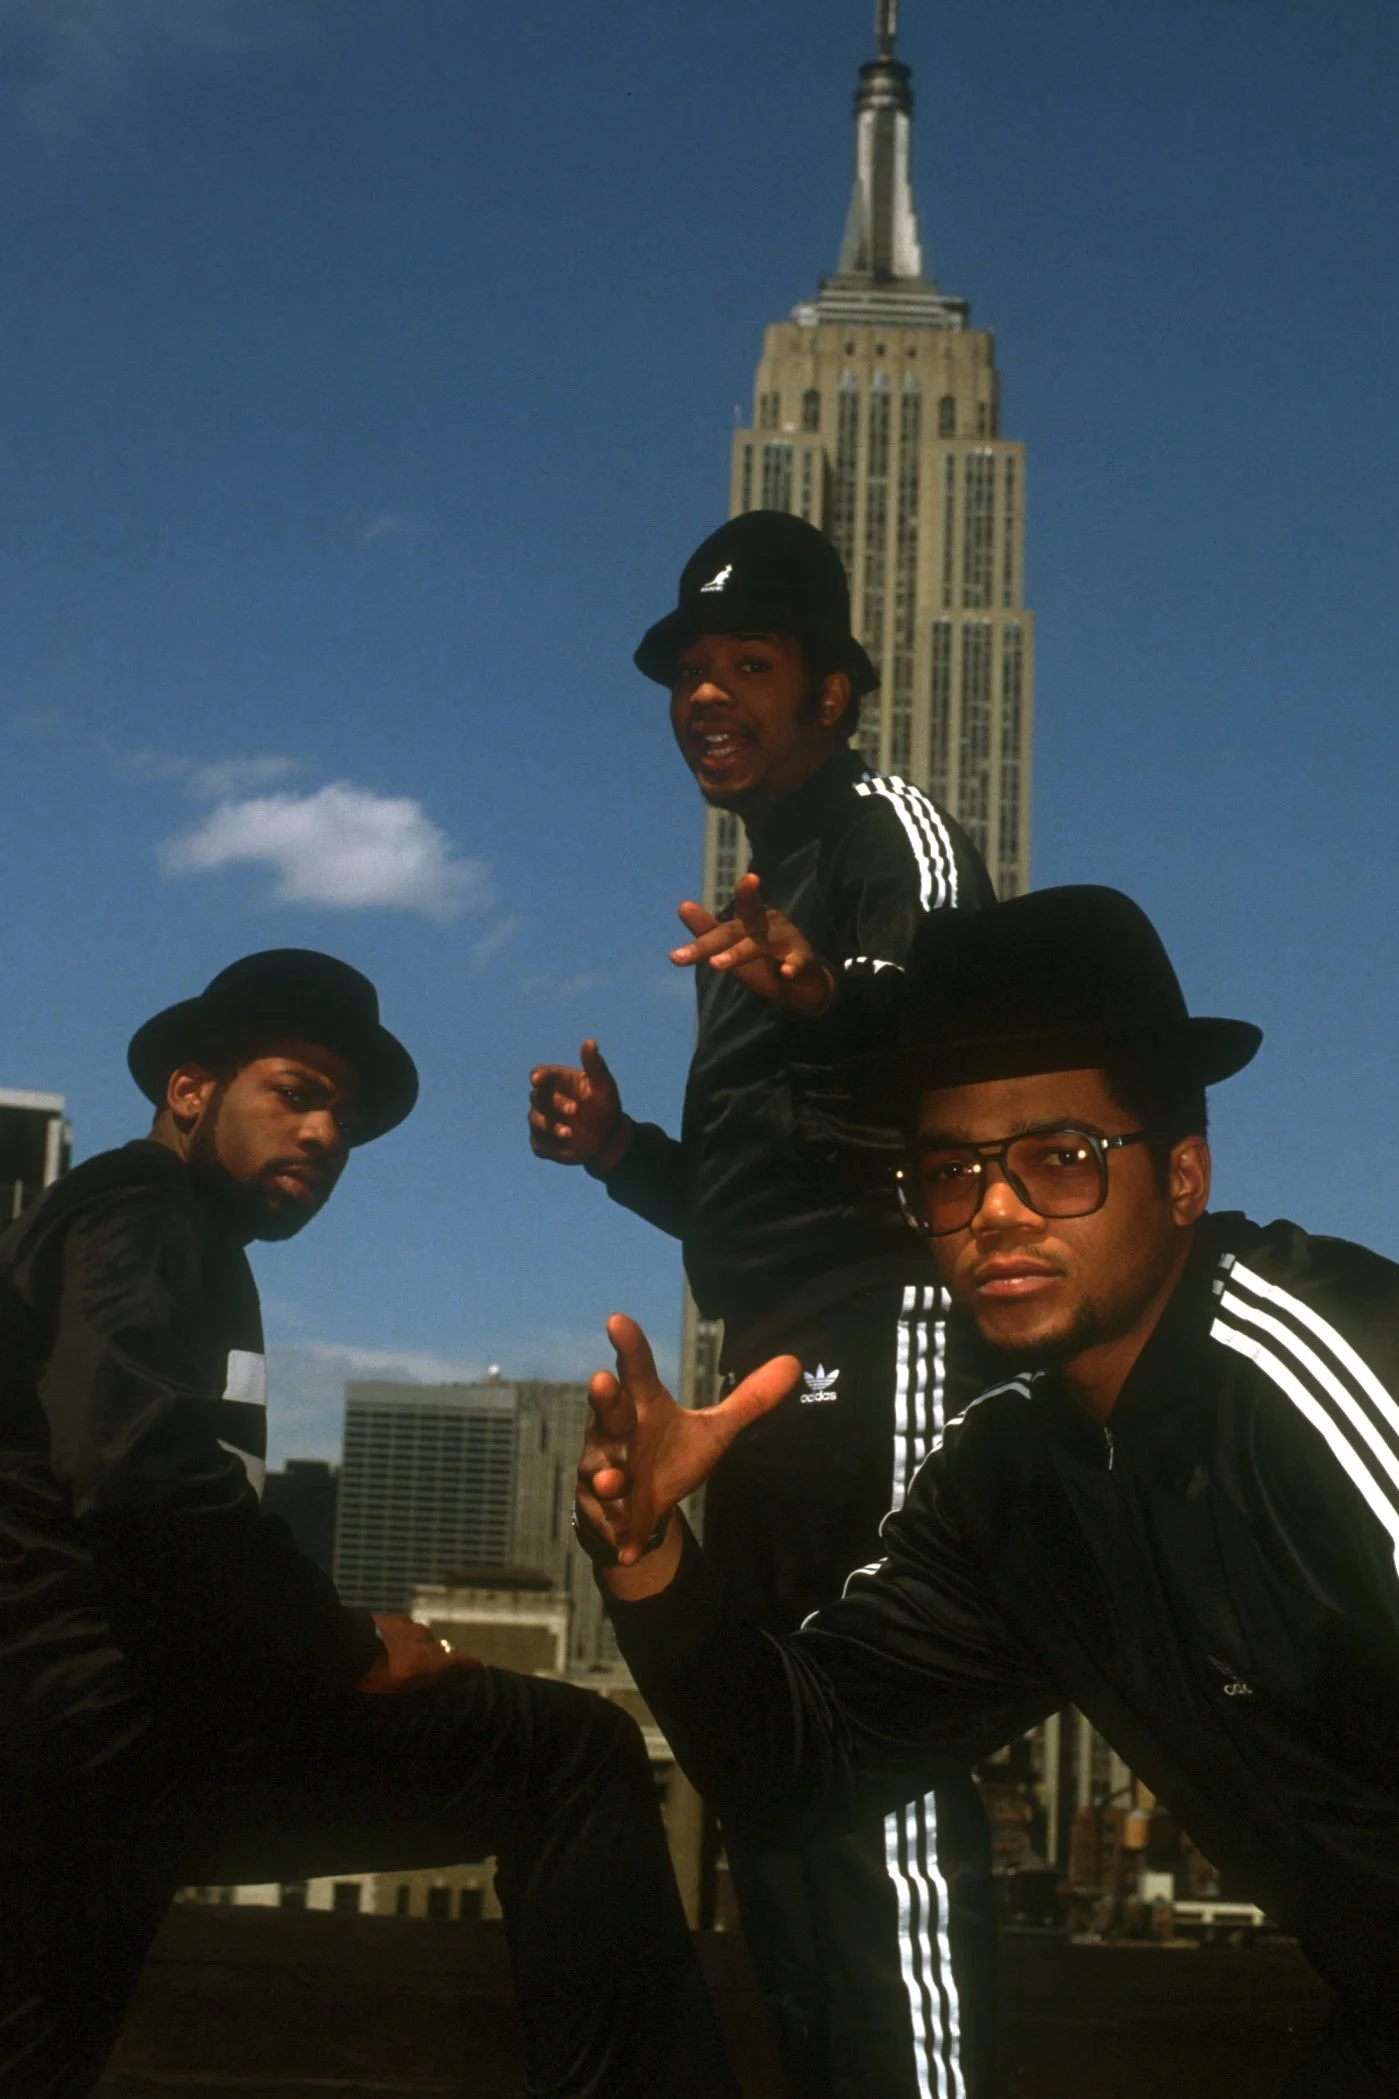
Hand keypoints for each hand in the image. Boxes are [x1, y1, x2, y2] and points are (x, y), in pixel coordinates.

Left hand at [355, 1613, 481, 1694]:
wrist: (348, 1644)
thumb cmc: (375, 1674)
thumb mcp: (400, 1687)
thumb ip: (423, 1679)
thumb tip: (440, 1675)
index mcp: (431, 1660)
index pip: (460, 1661)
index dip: (471, 1664)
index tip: (482, 1666)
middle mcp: (427, 1639)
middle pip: (438, 1650)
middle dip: (434, 1658)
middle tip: (422, 1670)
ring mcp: (411, 1625)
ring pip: (421, 1637)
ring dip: (415, 1646)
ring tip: (399, 1657)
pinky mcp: (395, 1617)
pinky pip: (405, 1628)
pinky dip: (402, 1636)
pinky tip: (388, 1643)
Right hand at [528, 1039, 630, 1171]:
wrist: (609, 1139)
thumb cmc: (605, 1106)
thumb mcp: (603, 1085)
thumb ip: (594, 1064)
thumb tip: (589, 1041)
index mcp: (558, 1082)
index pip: (542, 1075)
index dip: (538, 1076)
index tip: (537, 1079)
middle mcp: (546, 1100)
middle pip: (537, 1097)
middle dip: (554, 1103)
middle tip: (574, 1110)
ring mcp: (542, 1122)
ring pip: (535, 1120)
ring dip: (550, 1125)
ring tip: (569, 1133)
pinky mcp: (542, 1143)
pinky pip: (538, 1143)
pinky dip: (549, 1145)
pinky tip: (565, 1147)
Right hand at [577, 1314, 799, 1590]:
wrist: (636, 1509)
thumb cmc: (669, 1454)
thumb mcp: (713, 1430)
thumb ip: (749, 1400)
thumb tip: (794, 1362)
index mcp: (642, 1406)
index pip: (635, 1369)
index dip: (628, 1345)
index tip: (617, 1320)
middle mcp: (617, 1433)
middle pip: (608, 1411)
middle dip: (604, 1399)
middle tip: (601, 1379)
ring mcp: (605, 1471)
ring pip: (601, 1470)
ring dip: (607, 1477)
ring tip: (616, 1482)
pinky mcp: (603, 1512)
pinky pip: (610, 1522)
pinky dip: (619, 1535)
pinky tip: (630, 1548)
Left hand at [669, 874, 835, 1016]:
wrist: (805, 981)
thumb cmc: (763, 955)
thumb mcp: (733, 943)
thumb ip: (708, 928)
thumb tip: (682, 905)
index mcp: (748, 920)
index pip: (732, 911)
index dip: (738, 894)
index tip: (707, 891)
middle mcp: (765, 925)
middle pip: (733, 932)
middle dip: (707, 944)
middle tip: (676, 957)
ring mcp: (785, 941)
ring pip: (759, 946)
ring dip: (737, 954)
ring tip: (715, 964)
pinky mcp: (803, 961)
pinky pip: (797, 963)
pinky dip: (793, 967)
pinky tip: (787, 973)